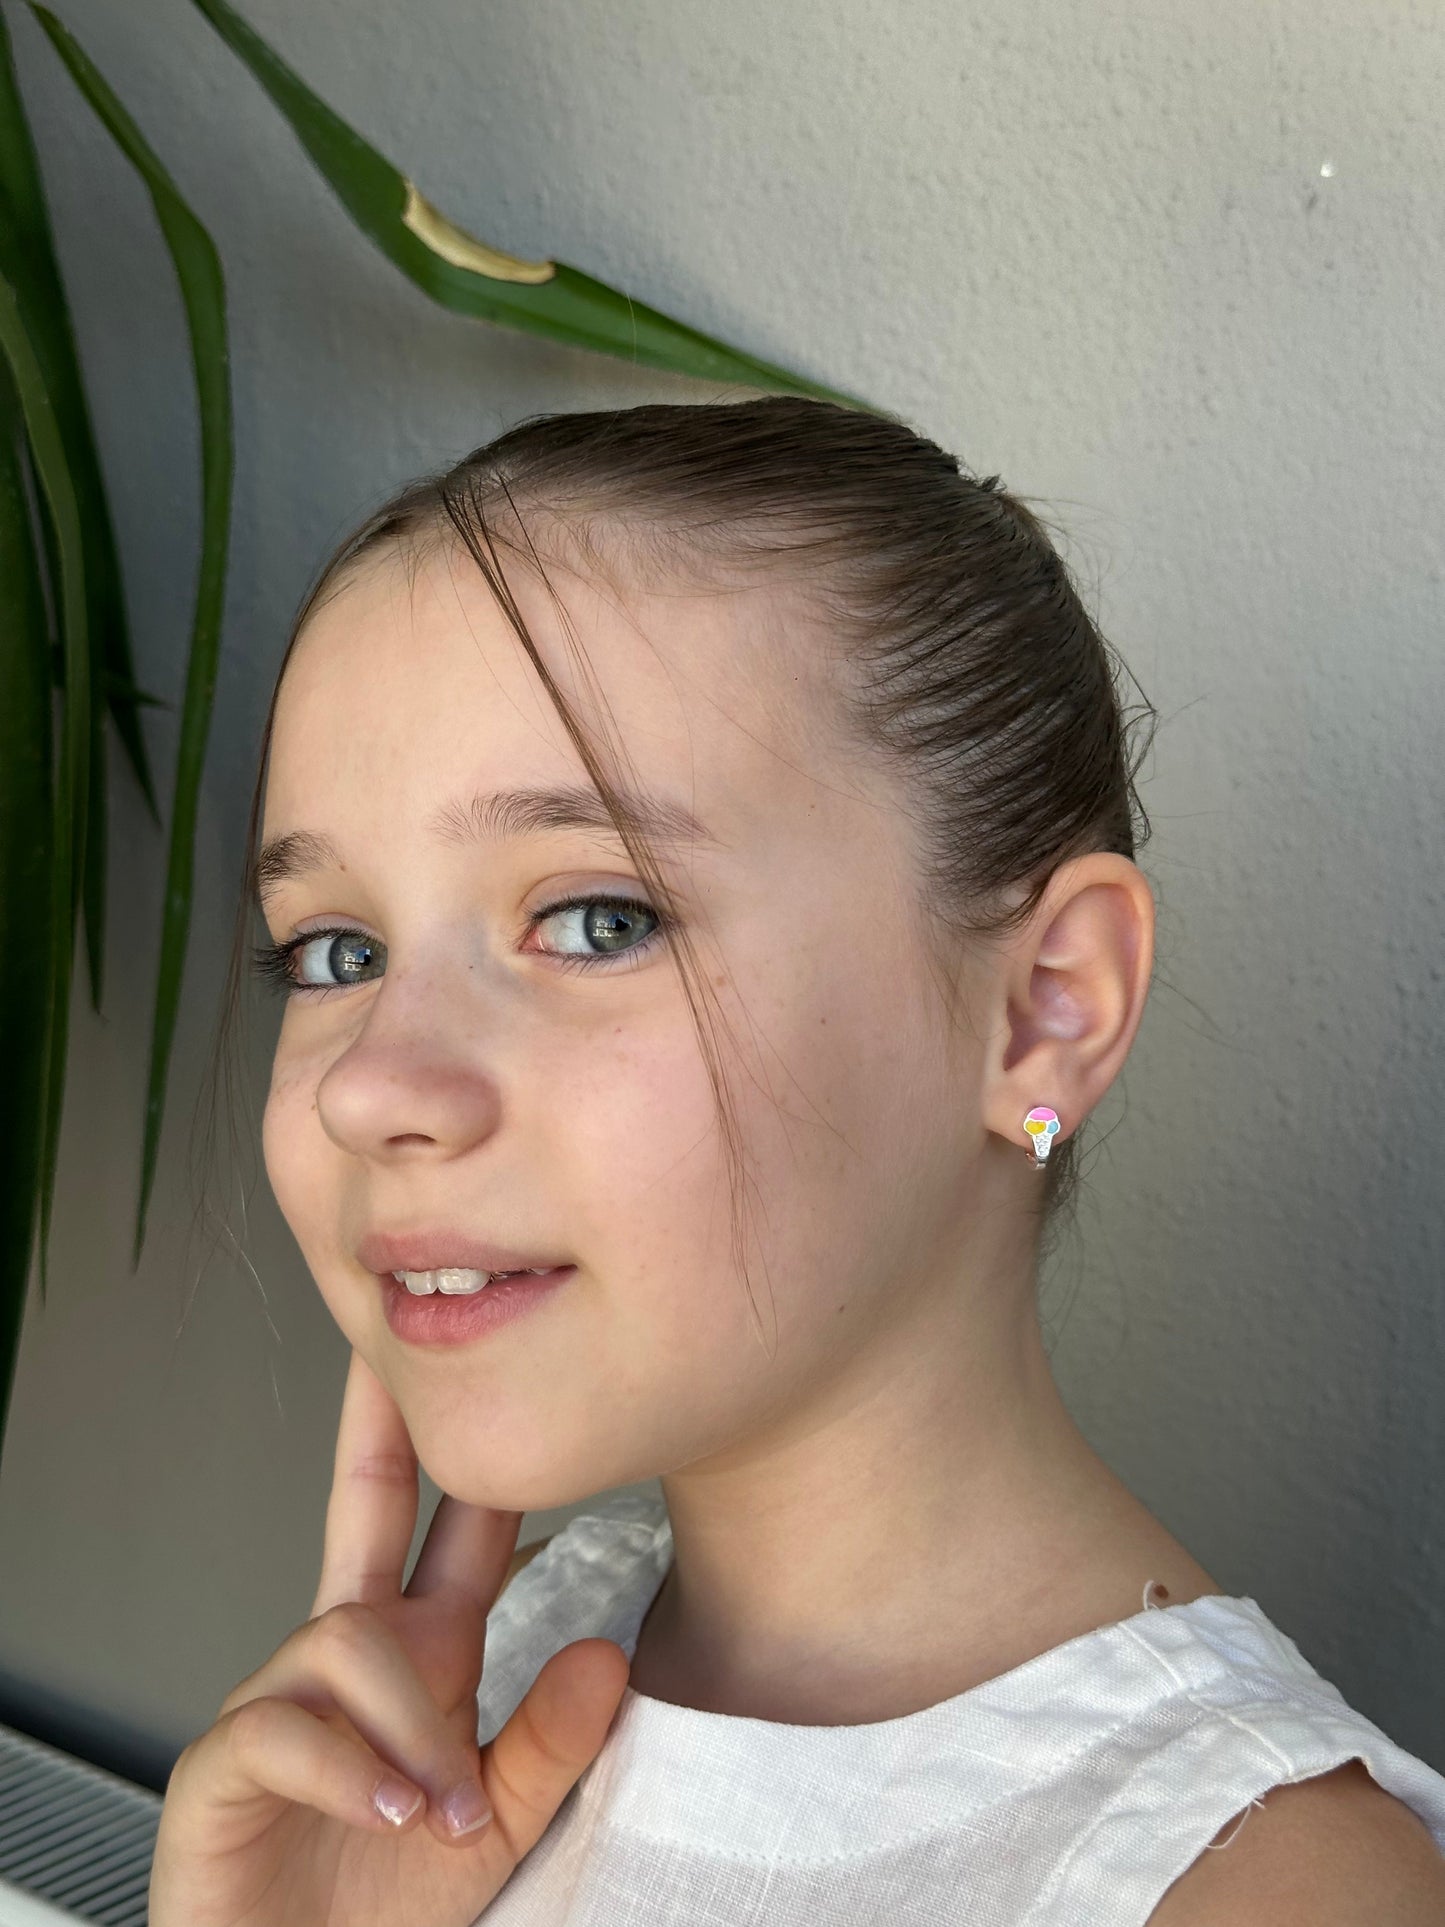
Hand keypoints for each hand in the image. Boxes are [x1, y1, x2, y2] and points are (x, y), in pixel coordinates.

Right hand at [149, 1347, 630, 1925]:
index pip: (454, 1529)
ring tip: (438, 1811)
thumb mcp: (496, 1823)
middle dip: (373, 1426)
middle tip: (381, 1348)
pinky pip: (284, 1726)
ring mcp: (281, 1701)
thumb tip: (609, 1654)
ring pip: (346, 1639)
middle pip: (361, 1508)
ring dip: (408, 1725)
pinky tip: (387, 1815)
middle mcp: (351, 1655)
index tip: (497, 1366)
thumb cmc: (389, 1905)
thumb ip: (554, 1743)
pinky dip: (348, 1770)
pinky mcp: (222, 1764)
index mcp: (424, 1653)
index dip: (472, 1452)